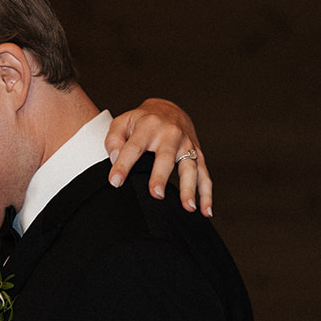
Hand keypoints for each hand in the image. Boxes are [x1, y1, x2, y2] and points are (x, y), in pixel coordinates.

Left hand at [106, 97, 211, 215]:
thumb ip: (114, 140)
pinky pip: (204, 175)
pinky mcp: (197, 154)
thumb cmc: (141, 121)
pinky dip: (206, 194)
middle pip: (165, 157)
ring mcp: (187, 144)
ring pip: (190, 167)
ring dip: (190, 188)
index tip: (115, 182)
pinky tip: (205, 211)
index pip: (133, 147)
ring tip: (188, 207)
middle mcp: (170, 134)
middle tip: (156, 194)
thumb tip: (114, 159)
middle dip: (161, 176)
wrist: (169, 109)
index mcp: (149, 125)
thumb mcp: (122, 122)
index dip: (123, 165)